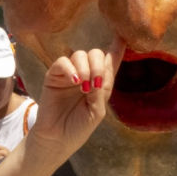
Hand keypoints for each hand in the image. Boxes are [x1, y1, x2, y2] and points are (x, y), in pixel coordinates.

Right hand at [28, 42, 121, 161]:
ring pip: (80, 54)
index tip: (122, 36)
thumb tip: (101, 69)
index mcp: (100, 83)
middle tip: (95, 83)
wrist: (57, 140)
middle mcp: (85, 74)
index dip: (117, 48)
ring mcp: (69, 73)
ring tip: (83, 87)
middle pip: (96, 53)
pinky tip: (75, 80)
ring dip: (86, 68)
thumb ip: (102, 90)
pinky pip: (62, 61)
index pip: (110, 61)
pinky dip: (70, 68)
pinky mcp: (54, 76)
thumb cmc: (79, 128)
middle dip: (99, 65)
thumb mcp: (97, 111)